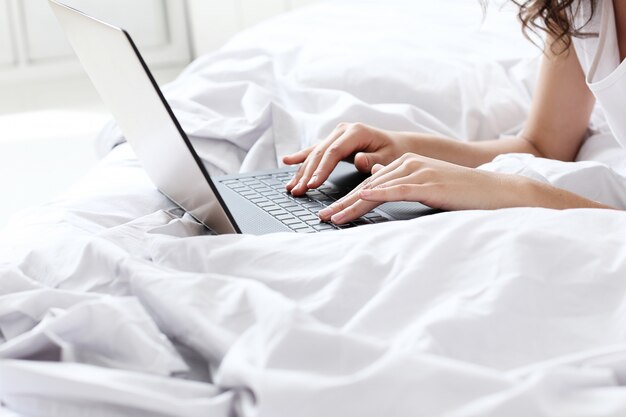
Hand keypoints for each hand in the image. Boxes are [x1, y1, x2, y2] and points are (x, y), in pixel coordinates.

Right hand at [282, 123, 414, 195]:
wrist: (397, 144)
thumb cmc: (394, 152)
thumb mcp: (389, 157)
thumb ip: (374, 160)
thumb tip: (358, 159)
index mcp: (356, 132)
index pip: (334, 151)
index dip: (322, 169)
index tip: (314, 185)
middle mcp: (343, 130)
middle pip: (320, 153)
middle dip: (307, 174)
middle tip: (298, 191)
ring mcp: (336, 135)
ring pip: (314, 153)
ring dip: (301, 171)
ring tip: (291, 187)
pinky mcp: (333, 141)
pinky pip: (315, 151)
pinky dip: (301, 158)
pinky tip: (287, 161)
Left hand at [318, 153, 528, 223]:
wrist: (494, 190)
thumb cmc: (462, 191)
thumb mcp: (427, 182)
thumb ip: (400, 179)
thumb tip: (376, 176)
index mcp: (406, 163)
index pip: (370, 184)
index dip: (348, 199)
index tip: (330, 212)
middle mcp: (409, 164)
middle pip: (368, 187)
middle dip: (343, 203)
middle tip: (321, 217)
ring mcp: (419, 172)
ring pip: (377, 190)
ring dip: (352, 205)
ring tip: (333, 218)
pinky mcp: (429, 183)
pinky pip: (397, 190)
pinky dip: (377, 196)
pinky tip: (361, 201)